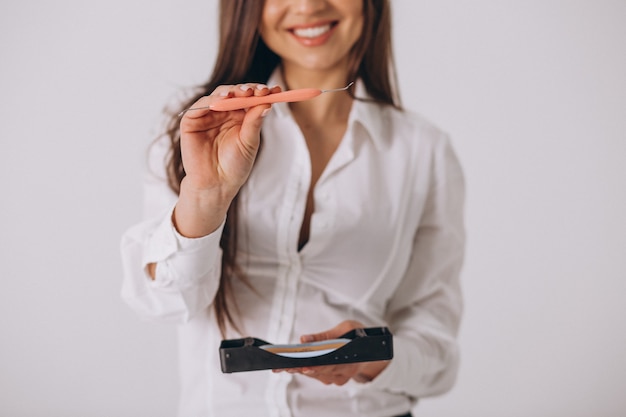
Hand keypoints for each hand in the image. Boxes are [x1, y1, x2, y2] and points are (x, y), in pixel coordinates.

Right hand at [173, 84, 280, 236]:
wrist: (216, 185)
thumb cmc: (234, 166)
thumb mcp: (249, 142)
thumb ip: (254, 122)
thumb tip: (267, 103)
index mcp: (239, 117)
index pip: (250, 99)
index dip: (261, 92)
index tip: (275, 90)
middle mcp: (223, 113)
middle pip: (235, 93)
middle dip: (247, 90)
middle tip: (259, 90)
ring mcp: (207, 115)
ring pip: (218, 95)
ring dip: (231, 91)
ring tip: (243, 92)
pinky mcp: (191, 121)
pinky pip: (200, 105)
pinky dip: (211, 100)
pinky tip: (223, 99)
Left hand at [273, 320, 389, 385]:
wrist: (372, 347)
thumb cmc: (359, 335)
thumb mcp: (346, 328)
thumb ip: (325, 335)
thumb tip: (303, 339)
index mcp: (351, 361)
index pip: (330, 366)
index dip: (316, 367)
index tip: (302, 367)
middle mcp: (345, 373)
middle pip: (320, 372)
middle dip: (302, 368)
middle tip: (285, 367)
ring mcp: (339, 377)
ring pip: (317, 374)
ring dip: (301, 369)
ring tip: (284, 366)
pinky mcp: (333, 377)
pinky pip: (317, 374)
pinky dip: (306, 368)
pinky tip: (294, 364)